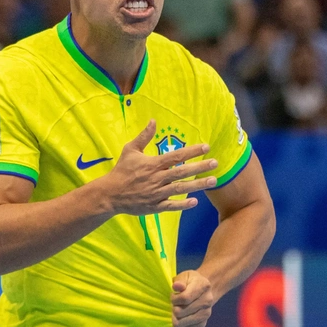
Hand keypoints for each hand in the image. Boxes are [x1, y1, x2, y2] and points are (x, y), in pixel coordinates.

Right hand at [99, 121, 217, 215]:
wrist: (110, 194)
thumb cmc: (121, 170)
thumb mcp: (130, 150)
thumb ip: (144, 136)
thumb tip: (153, 121)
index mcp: (152, 164)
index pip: (176, 156)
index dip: (192, 151)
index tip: (206, 147)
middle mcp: (157, 178)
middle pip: (182, 172)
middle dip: (200, 167)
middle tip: (215, 163)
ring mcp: (156, 193)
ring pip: (180, 189)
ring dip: (197, 185)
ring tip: (213, 180)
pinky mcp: (154, 206)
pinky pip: (171, 206)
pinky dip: (183, 204)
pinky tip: (195, 202)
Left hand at [171, 270, 215, 326]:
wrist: (203, 291)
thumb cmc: (190, 282)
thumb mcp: (185, 276)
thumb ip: (179, 280)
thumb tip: (176, 286)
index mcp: (204, 286)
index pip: (185, 298)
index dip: (174, 299)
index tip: (173, 296)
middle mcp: (208, 300)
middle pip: (182, 312)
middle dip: (174, 308)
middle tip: (175, 304)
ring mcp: (206, 313)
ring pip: (183, 322)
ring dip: (176, 318)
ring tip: (178, 310)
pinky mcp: (203, 323)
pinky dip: (180, 325)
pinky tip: (180, 318)